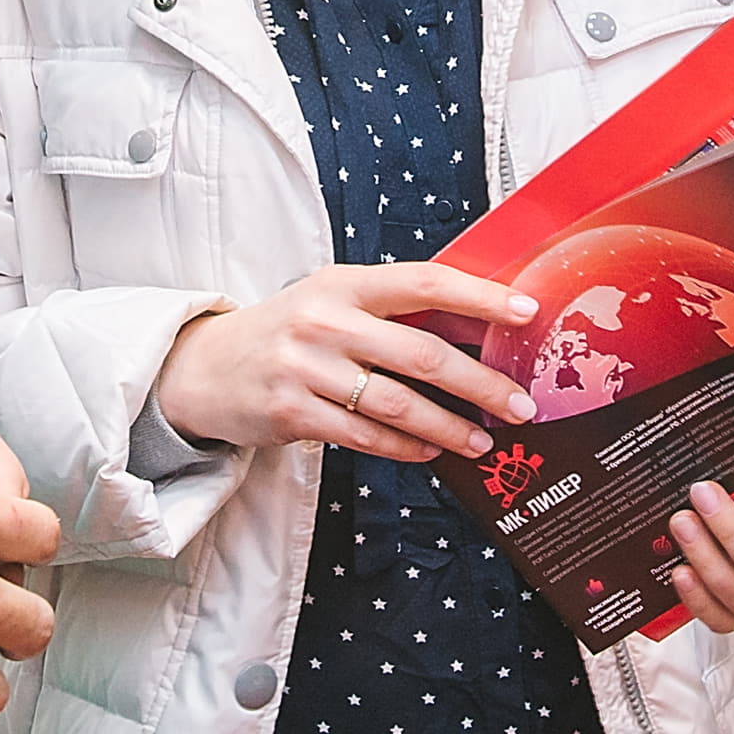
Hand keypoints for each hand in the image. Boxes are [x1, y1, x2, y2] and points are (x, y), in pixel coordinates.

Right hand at [153, 262, 541, 466]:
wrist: (206, 367)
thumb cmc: (288, 332)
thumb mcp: (333, 302)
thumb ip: (392, 311)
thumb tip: (478, 326)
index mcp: (344, 283)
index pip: (425, 282)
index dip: (480, 296)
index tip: (527, 311)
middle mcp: (325, 319)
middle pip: (421, 352)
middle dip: (480, 382)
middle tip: (519, 404)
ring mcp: (306, 367)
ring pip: (398, 403)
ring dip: (449, 426)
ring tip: (482, 441)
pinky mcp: (292, 412)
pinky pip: (366, 436)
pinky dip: (406, 447)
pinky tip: (431, 451)